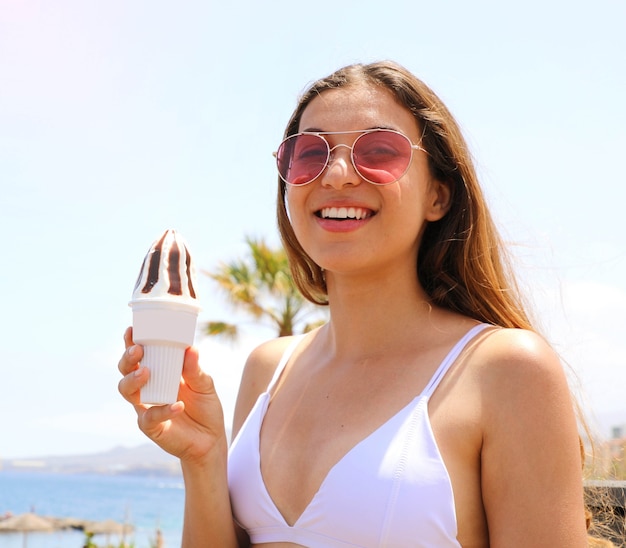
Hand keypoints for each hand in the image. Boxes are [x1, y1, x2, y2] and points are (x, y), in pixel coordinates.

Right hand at [118, 327, 227, 464]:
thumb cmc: (205, 406)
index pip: (140, 355)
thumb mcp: (204, 384)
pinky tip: (177, 405)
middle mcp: (148, 388)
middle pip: (125, 370)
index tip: (132, 330)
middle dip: (127, 359)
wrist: (211, 439)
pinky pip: (149, 417)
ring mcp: (146, 407)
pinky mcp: (151, 427)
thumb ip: (196, 369)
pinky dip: (163, 410)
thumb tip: (192, 348)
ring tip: (146, 372)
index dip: (131, 342)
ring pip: (126, 391)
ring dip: (133, 380)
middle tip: (138, 351)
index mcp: (159, 372)